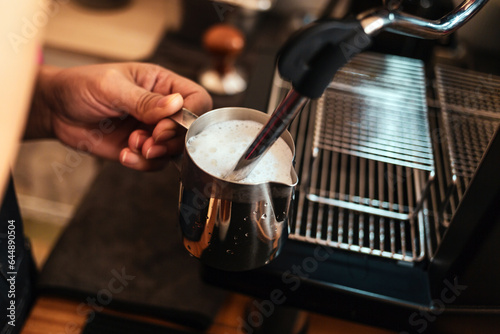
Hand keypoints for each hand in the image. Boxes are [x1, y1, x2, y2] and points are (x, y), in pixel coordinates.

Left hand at [30, 63, 211, 170]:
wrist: (56, 111)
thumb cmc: (81, 87)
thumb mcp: (112, 88)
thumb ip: (144, 100)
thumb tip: (177, 104)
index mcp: (162, 84)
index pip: (196, 99)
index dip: (188, 117)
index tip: (163, 126)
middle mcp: (162, 108)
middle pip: (189, 129)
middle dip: (170, 140)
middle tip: (149, 141)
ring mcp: (152, 130)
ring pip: (173, 150)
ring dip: (155, 153)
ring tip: (133, 145)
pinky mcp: (140, 149)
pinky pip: (155, 163)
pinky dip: (143, 163)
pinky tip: (125, 154)